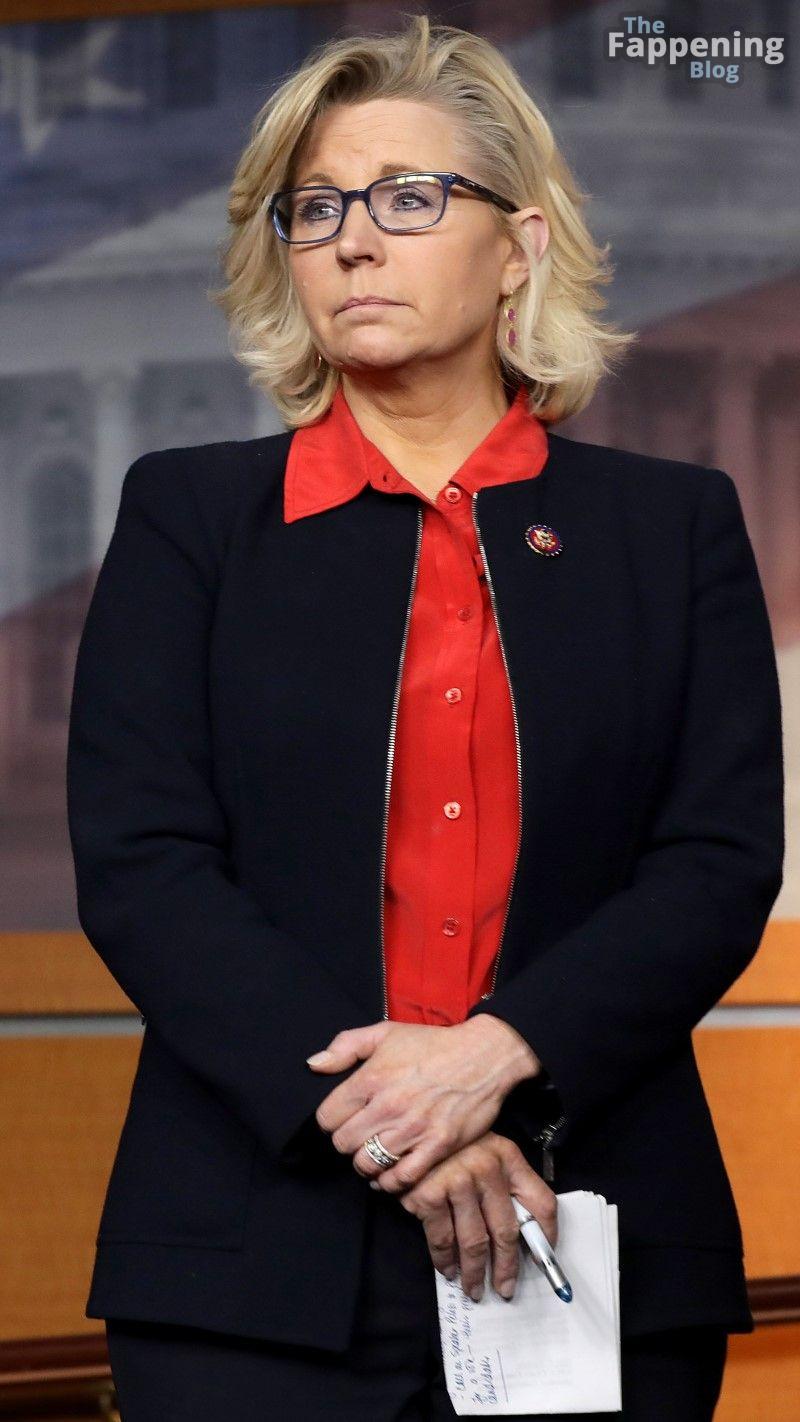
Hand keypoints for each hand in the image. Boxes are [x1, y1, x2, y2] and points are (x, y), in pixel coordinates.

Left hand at [307, 1016, 540, 1192]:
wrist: (484, 1055)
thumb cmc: (433, 1044)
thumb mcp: (386, 1032)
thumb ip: (345, 1046)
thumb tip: (314, 1065)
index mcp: (371, 1079)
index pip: (327, 1119)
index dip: (332, 1121)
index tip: (343, 1119)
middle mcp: (388, 1107)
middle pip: (344, 1145)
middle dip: (348, 1143)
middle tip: (360, 1137)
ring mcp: (413, 1129)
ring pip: (368, 1165)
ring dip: (367, 1163)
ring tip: (374, 1155)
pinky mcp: (437, 1147)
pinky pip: (401, 1179)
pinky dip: (391, 1182)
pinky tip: (391, 1173)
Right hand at [396, 1130, 556, 1302]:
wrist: (409, 1131)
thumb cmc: (455, 1148)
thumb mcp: (488, 1154)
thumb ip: (508, 1185)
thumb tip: (527, 1236)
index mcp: (508, 1157)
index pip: (540, 1201)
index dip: (546, 1236)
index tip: (544, 1260)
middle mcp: (486, 1168)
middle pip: (506, 1231)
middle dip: (507, 1267)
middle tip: (506, 1289)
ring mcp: (457, 1182)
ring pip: (474, 1242)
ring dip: (475, 1273)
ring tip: (475, 1289)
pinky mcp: (429, 1195)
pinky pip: (442, 1240)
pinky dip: (446, 1262)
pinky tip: (449, 1271)